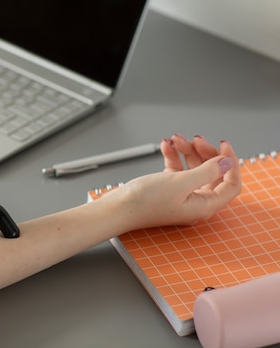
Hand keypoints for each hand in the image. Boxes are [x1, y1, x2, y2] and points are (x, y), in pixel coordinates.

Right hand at [103, 135, 240, 230]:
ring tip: (177, 139)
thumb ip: (207, 171)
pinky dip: (173, 156)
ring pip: (193, 168)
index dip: (230, 163)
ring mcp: (181, 195)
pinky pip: (177, 169)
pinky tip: (166, 146)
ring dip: (187, 151)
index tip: (223, 145)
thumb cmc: (144, 203)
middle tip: (196, 139)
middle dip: (205, 153)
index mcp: (204, 205)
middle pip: (212, 173)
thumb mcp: (180, 183)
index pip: (230, 184)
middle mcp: (195, 201)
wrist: (118, 209)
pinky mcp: (167, 189)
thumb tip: (227, 162)